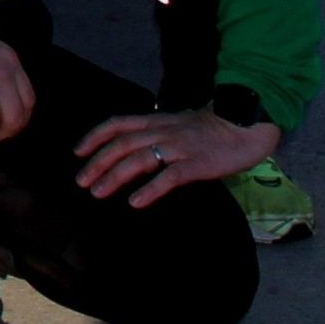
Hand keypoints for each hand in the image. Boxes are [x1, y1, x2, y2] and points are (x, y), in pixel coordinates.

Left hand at [76, 105, 281, 206]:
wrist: (246, 124)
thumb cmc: (213, 129)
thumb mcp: (178, 124)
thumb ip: (158, 133)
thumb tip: (137, 147)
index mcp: (157, 121)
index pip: (118, 124)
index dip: (95, 136)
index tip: (78, 152)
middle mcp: (163, 131)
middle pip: (122, 143)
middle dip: (98, 162)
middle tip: (81, 181)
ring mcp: (180, 147)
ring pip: (139, 159)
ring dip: (115, 176)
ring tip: (98, 192)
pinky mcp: (198, 164)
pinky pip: (170, 177)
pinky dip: (150, 189)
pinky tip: (136, 202)